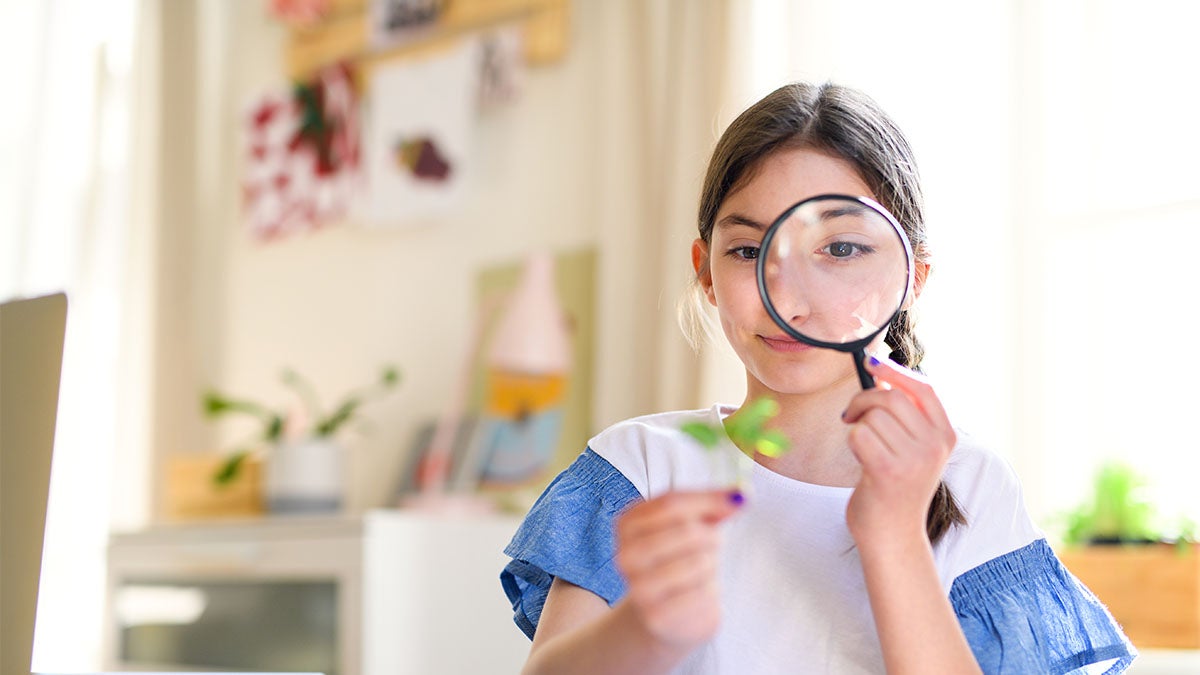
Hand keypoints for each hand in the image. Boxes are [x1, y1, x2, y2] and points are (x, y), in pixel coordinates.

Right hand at [614, 490, 741, 650]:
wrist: (660, 614)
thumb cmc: (677, 560)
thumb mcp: (687, 525)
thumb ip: (710, 507)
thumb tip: (739, 497)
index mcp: (627, 524)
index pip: (672, 502)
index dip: (709, 499)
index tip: (738, 500)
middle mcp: (626, 555)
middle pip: (687, 531)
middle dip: (712, 536)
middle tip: (713, 544)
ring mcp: (639, 587)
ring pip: (699, 561)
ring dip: (712, 565)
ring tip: (701, 572)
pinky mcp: (656, 616)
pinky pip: (703, 592)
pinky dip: (711, 591)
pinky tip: (699, 595)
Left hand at [841, 356, 956, 544]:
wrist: (892, 535)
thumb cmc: (895, 488)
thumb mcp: (912, 450)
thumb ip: (906, 416)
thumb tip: (882, 374)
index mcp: (945, 437)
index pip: (924, 389)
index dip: (896, 372)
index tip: (872, 363)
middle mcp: (935, 446)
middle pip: (892, 398)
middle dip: (863, 401)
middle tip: (851, 416)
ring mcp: (915, 460)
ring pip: (873, 417)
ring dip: (858, 427)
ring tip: (863, 447)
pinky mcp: (889, 471)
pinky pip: (859, 435)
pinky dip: (852, 443)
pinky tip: (861, 461)